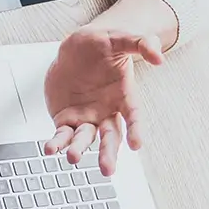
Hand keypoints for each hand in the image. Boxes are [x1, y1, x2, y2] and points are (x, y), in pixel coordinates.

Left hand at [44, 28, 163, 174]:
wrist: (74, 48)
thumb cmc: (101, 44)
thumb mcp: (120, 38)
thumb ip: (140, 44)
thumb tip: (159, 57)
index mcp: (124, 96)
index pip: (133, 116)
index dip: (135, 130)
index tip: (137, 145)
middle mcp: (106, 111)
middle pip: (110, 137)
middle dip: (109, 153)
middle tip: (107, 170)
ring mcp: (85, 117)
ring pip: (85, 139)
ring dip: (79, 149)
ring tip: (73, 158)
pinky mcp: (65, 119)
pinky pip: (61, 134)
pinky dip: (56, 143)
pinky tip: (50, 150)